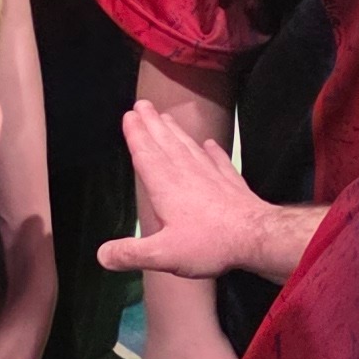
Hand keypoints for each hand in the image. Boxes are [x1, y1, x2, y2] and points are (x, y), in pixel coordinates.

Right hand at [100, 104, 303, 286]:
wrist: (257, 236)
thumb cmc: (207, 244)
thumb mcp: (163, 255)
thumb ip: (131, 254)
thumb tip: (102, 255)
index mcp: (166, 186)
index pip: (146, 155)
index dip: (136, 134)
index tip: (129, 115)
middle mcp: (186, 173)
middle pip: (165, 143)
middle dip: (152, 123)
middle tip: (143, 103)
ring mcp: (211, 175)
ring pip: (188, 146)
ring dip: (176, 131)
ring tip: (166, 117)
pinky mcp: (231, 182)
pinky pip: (218, 160)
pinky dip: (212, 150)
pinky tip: (209, 143)